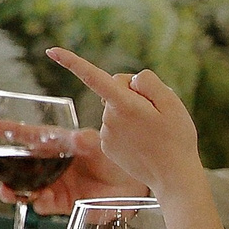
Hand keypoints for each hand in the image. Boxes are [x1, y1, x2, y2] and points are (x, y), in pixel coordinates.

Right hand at [0, 125, 143, 212]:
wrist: (135, 186)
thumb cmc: (117, 159)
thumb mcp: (101, 145)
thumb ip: (87, 142)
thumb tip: (76, 138)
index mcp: (56, 145)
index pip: (27, 136)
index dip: (8, 131)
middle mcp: (50, 165)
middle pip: (16, 167)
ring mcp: (54, 185)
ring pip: (24, 189)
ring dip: (11, 190)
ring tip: (6, 190)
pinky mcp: (63, 203)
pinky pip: (44, 205)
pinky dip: (38, 203)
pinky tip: (37, 200)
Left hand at [46, 48, 205, 197]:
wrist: (174, 177)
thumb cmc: (177, 139)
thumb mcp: (173, 103)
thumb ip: (148, 82)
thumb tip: (128, 82)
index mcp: (124, 104)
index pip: (93, 77)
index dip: (71, 61)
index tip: (51, 51)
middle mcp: (109, 117)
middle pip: (114, 90)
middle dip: (132, 94)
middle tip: (157, 113)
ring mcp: (106, 134)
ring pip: (116, 109)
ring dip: (131, 114)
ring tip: (152, 132)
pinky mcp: (107, 147)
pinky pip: (115, 127)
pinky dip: (128, 130)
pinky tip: (144, 142)